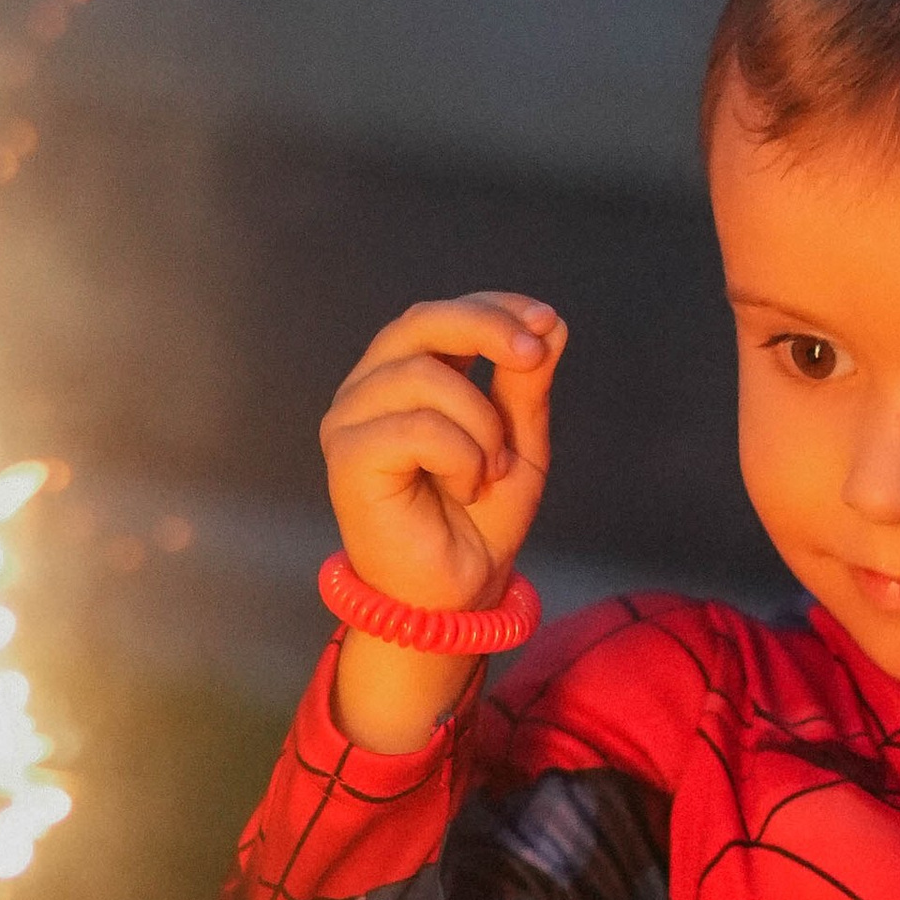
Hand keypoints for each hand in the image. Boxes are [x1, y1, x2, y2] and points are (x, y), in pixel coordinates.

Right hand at [318, 293, 564, 750]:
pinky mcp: (348, 457)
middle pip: (420, 321)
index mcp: (408, 376)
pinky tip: (466, 486)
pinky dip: (460, 453)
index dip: (495, 306)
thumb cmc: (480, 520)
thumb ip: (526, 384)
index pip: (442, 315)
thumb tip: (551, 326)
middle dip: (485, 327)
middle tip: (533, 354)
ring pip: (422, 375)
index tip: (547, 321)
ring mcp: (352, 420)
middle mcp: (370, 389)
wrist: (458, 593)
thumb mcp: (520, 441)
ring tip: (492, 467)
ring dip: (479, 418)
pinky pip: (416, 426)